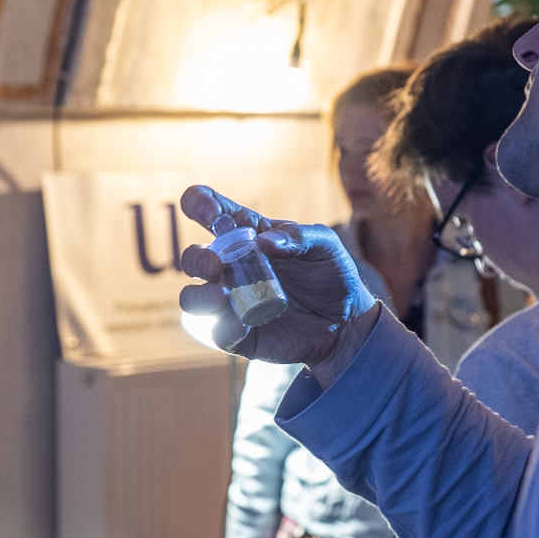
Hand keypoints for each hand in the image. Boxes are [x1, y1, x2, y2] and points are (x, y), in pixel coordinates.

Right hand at [178, 185, 379, 382]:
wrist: (347, 323)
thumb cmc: (331, 275)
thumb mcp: (325, 246)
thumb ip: (299, 236)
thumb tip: (264, 242)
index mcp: (248, 235)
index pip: (210, 211)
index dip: (199, 203)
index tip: (207, 212)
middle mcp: (233, 267)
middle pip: (192, 258)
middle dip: (196, 259)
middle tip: (216, 266)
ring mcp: (232, 301)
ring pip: (191, 298)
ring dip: (200, 296)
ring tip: (223, 295)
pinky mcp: (239, 334)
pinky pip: (216, 333)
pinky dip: (224, 328)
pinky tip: (244, 323)